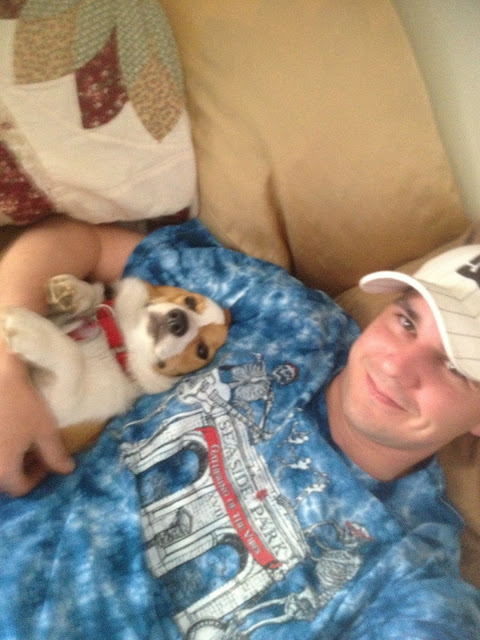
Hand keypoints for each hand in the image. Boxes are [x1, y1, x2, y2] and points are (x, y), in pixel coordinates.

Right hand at [0, 350, 74, 496]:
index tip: (47, 461)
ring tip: (21, 444)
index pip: (20, 488)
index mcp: (2, 470)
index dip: (38, 477)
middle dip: (20, 471)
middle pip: (4, 480)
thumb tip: (67, 470)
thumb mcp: (44, 430)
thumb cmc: (21, 404)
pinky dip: (2, 450)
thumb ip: (55, 454)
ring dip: (9, 461)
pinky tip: (8, 435)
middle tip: (34, 454)